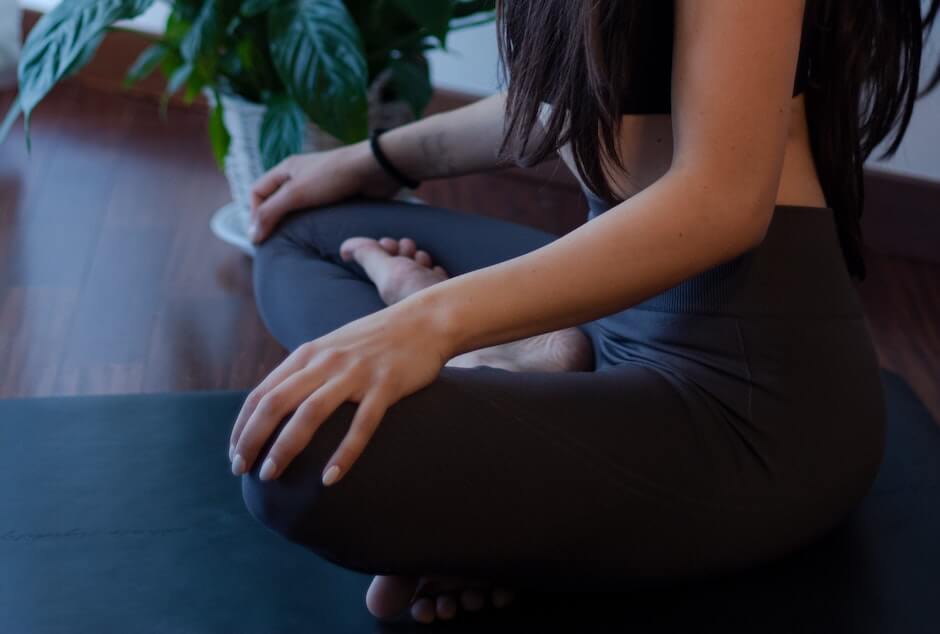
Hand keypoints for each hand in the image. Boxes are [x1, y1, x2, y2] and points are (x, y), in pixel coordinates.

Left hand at [228, 302, 451, 485]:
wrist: (424, 321)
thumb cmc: (377, 341)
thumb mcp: (332, 348)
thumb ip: (306, 372)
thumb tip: (280, 407)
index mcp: (308, 354)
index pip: (261, 394)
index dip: (242, 427)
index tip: (235, 456)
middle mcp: (325, 362)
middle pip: (276, 404)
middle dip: (252, 440)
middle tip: (242, 471)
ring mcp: (355, 373)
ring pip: (309, 413)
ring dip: (285, 447)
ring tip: (270, 475)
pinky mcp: (385, 385)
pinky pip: (361, 424)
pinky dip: (343, 453)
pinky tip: (330, 478)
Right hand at [248, 142, 399, 243]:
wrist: (374, 170)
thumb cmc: (333, 177)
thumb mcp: (296, 194)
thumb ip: (271, 213)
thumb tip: (252, 237)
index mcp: (286, 169)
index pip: (257, 192)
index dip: (253, 213)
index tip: (260, 236)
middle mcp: (300, 176)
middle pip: (276, 201)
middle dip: (273, 221)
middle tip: (275, 244)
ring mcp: (318, 186)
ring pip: (298, 209)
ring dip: (294, 225)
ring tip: (296, 244)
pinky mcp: (336, 196)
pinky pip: (317, 213)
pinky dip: (313, 225)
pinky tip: (317, 238)